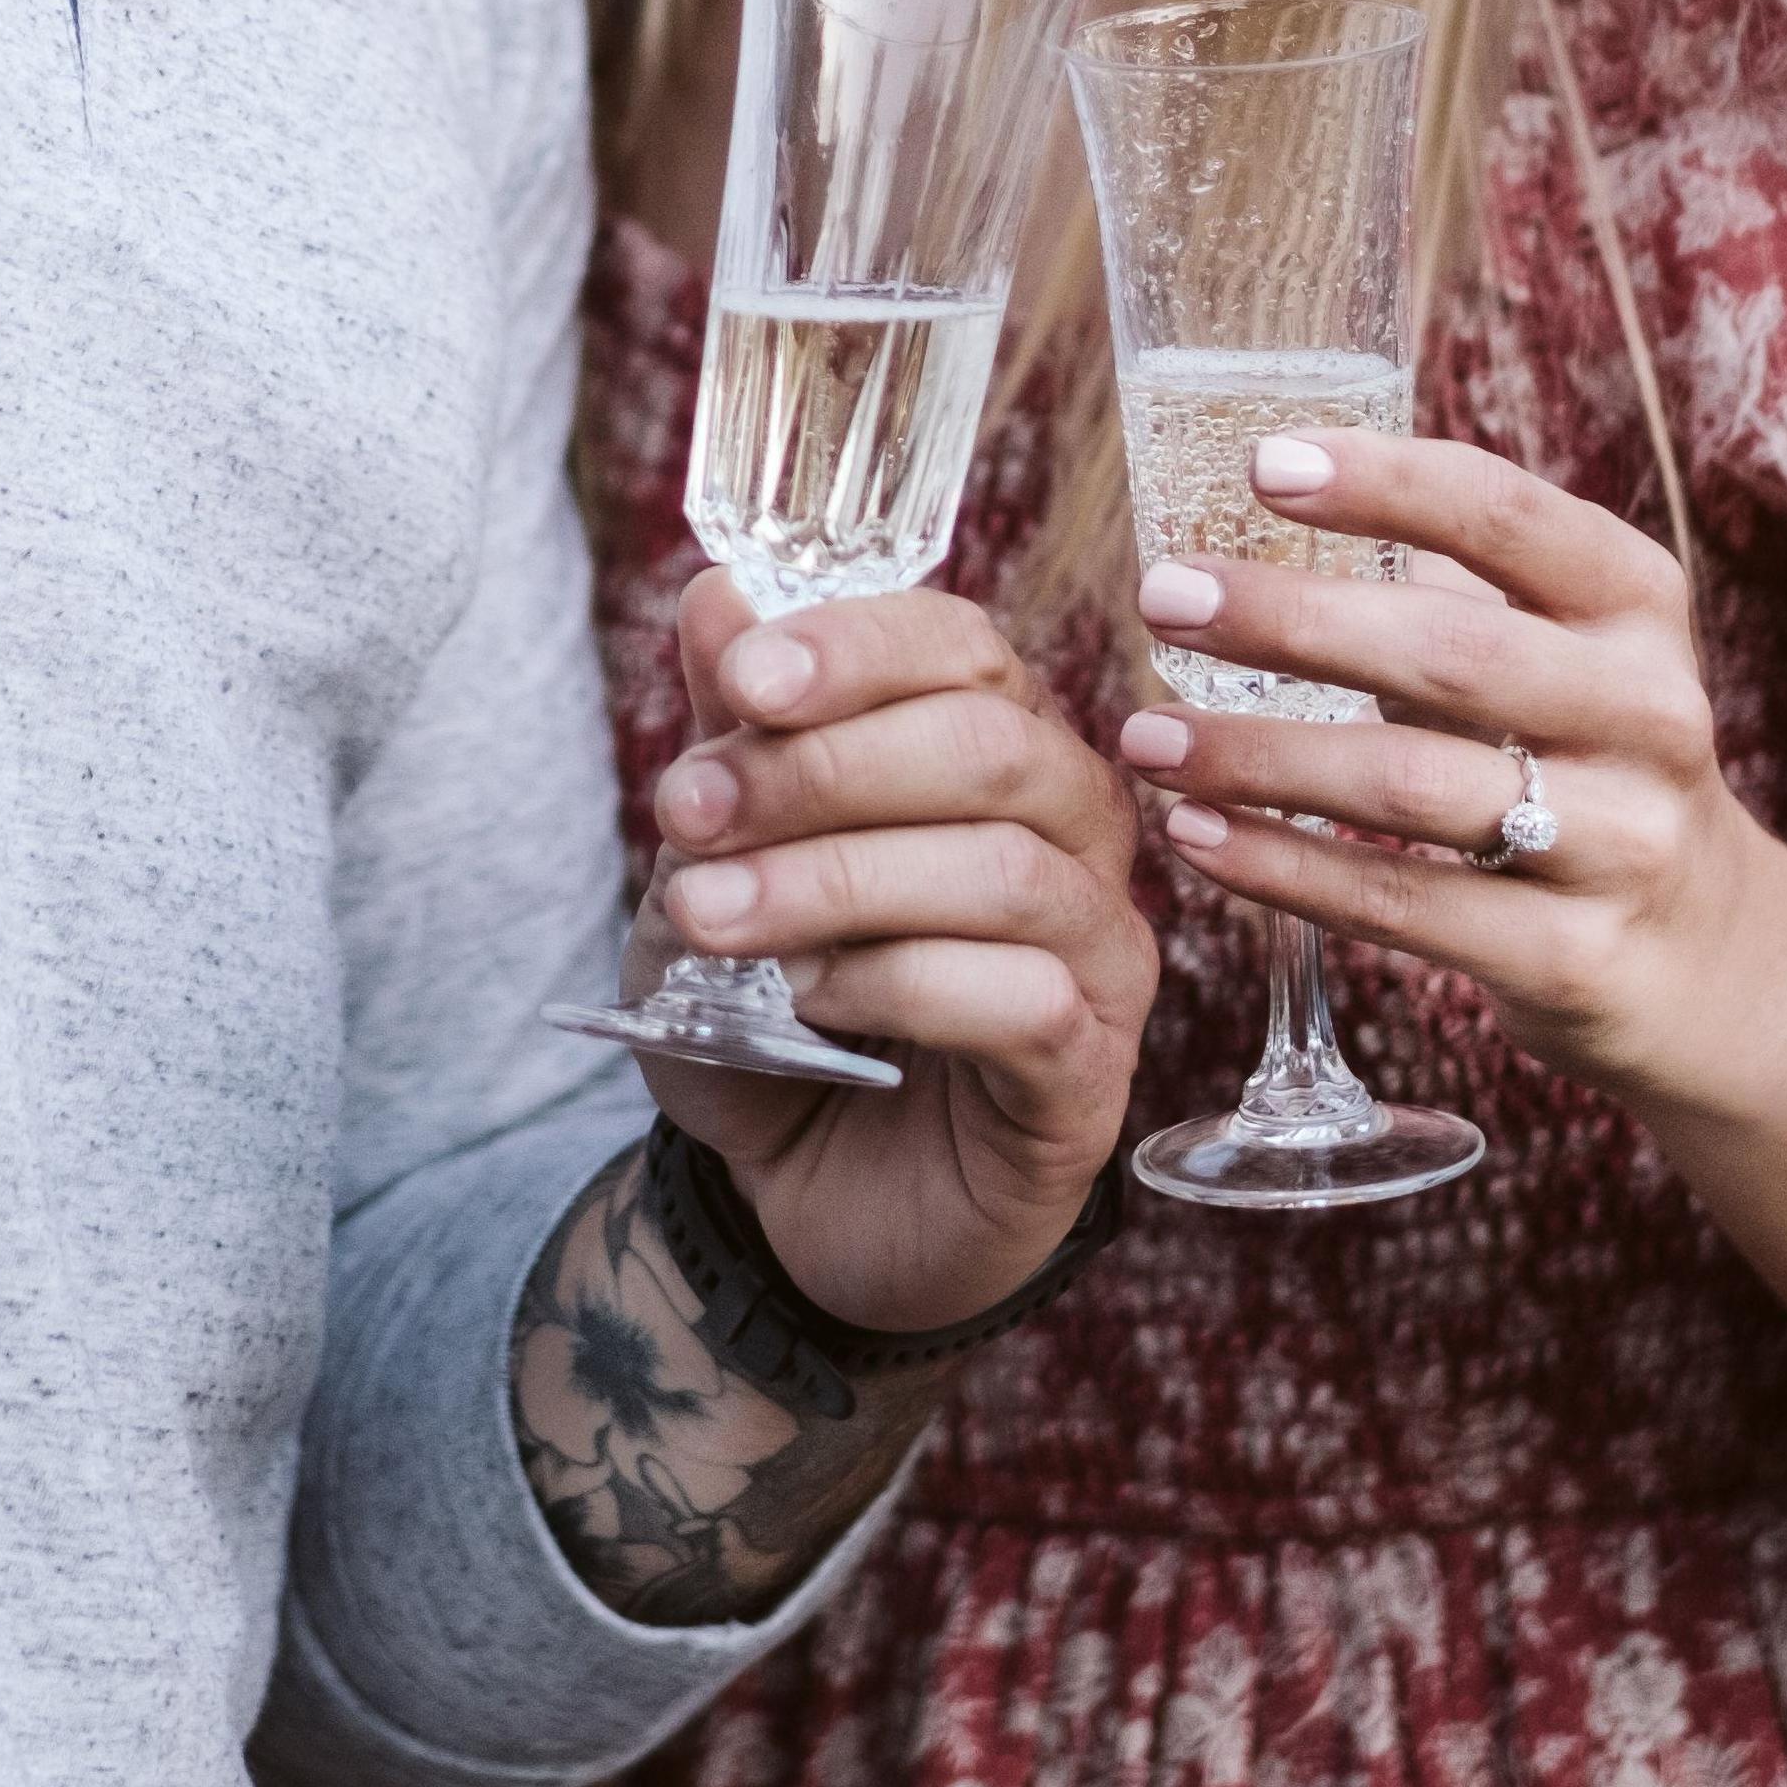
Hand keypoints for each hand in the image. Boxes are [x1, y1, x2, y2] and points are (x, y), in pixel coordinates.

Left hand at [628, 570, 1155, 1332]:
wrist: (787, 1194)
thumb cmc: (771, 1013)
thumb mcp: (720, 864)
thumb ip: (734, 735)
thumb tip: (718, 591)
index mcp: (993, 750)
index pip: (963, 648)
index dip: (856, 648)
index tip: (739, 681)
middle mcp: (1072, 834)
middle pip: (993, 747)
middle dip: (823, 768)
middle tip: (688, 812)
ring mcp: (1097, 953)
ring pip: (1009, 871)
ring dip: (836, 880)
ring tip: (712, 917)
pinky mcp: (1088, 1073)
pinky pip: (1026, 1000)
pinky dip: (898, 985)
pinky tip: (809, 1003)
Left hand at [1118, 429, 1769, 1099]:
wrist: (1709, 958)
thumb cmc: (1581, 766)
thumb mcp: (1557, 656)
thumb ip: (1445, 591)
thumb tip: (1264, 502)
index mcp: (1634, 607)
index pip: (1508, 518)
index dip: (1388, 485)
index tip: (1263, 464)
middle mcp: (1648, 713)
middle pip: (1449, 654)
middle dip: (1289, 621)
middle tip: (1162, 598)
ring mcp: (1620, 843)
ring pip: (1412, 788)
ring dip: (1258, 756)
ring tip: (1146, 737)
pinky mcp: (1573, 958)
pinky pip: (1403, 906)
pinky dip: (1285, 868)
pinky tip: (1196, 836)